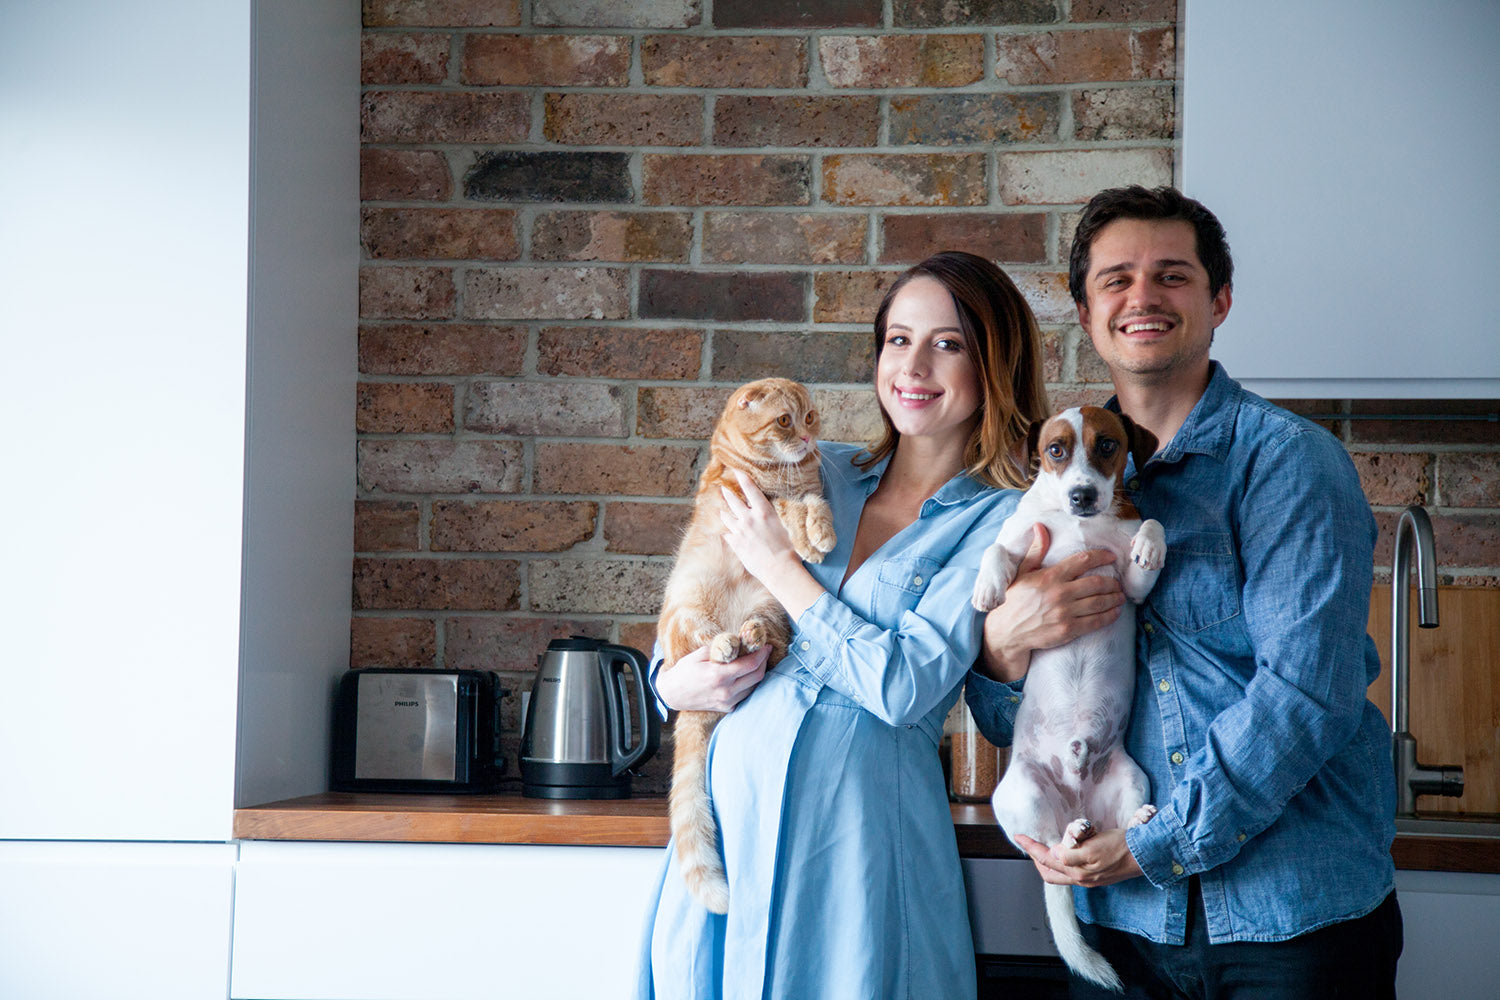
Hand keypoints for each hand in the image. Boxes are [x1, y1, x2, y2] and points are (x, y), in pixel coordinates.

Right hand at [655, 643, 769, 712]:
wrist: (672, 694)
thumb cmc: (684, 671)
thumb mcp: (699, 654)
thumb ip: (720, 648)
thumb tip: (738, 642)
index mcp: (719, 675)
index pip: (751, 664)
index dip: (762, 654)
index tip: (766, 646)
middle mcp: (726, 691)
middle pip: (757, 676)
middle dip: (763, 662)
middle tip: (763, 652)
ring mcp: (727, 702)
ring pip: (754, 687)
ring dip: (758, 673)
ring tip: (755, 662)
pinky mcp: (726, 708)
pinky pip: (745, 695)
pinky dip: (749, 684)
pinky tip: (745, 675)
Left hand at [719, 470, 801, 583]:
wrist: (779, 569)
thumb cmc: (789, 549)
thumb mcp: (786, 525)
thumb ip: (777, 515)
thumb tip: (775, 508)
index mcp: (763, 511)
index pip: (750, 489)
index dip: (742, 478)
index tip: (736, 471)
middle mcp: (748, 518)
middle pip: (733, 501)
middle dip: (727, 492)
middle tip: (723, 488)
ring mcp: (739, 531)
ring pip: (726, 516)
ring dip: (724, 512)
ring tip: (722, 510)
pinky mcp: (735, 544)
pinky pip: (727, 534)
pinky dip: (727, 531)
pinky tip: (727, 532)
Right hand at [979, 524, 1124, 682]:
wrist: (1007, 631)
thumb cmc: (1015, 600)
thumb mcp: (1022, 572)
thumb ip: (1036, 550)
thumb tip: (1040, 527)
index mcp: (1050, 576)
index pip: (1082, 561)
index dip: (1101, 556)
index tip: (1111, 556)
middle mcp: (1060, 593)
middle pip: (1097, 583)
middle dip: (1112, 582)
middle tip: (1118, 583)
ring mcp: (1064, 613)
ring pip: (1100, 602)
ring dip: (1114, 598)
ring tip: (1120, 596)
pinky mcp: (1068, 630)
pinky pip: (1096, 622)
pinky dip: (1109, 616)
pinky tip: (1115, 612)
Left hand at [1013, 829, 1142, 887]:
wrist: (1144, 854)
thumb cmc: (1120, 847)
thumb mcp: (1093, 848)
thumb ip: (1070, 855)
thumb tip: (1053, 854)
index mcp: (1077, 872)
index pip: (1046, 860)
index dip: (1030, 848)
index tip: (1019, 837)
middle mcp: (1081, 879)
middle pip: (1049, 873)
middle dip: (1036, 859)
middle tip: (1029, 844)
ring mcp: (1089, 879)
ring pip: (1059, 874)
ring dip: (1047, 862)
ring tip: (1042, 848)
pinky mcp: (1096, 875)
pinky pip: (1071, 872)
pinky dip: (1061, 863)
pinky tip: (1063, 853)